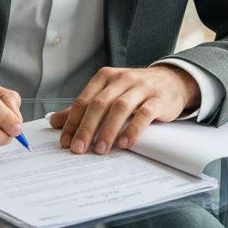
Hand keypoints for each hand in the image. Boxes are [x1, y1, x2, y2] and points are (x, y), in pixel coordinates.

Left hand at [49, 65, 200, 154]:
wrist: (172, 80)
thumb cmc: (135, 90)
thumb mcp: (109, 93)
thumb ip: (84, 108)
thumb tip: (55, 122)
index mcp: (105, 77)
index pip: (84, 100)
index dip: (73, 121)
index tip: (65, 141)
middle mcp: (122, 79)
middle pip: (99, 104)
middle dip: (87, 128)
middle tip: (78, 149)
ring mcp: (141, 87)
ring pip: (120, 107)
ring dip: (108, 130)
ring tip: (101, 150)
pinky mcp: (158, 99)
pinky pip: (144, 114)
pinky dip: (133, 129)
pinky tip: (125, 143)